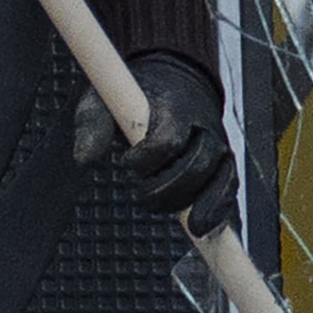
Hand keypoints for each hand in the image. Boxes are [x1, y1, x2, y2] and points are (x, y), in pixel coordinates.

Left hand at [82, 48, 234, 228]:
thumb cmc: (135, 96)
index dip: (146, 160)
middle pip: (197, 166)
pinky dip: (219, 212)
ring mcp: (220, 146)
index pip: (168, 141)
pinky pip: (230, 191)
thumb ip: (92, 124)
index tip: (125, 162)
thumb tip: (83, 159)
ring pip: (220, 181)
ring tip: (168, 215)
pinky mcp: (225, 163)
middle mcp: (205, 127)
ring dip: (196, 206)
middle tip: (141, 196)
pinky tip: (203, 229)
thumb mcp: (106, 99)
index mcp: (175, 107)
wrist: (173, 83)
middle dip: (168, 189)